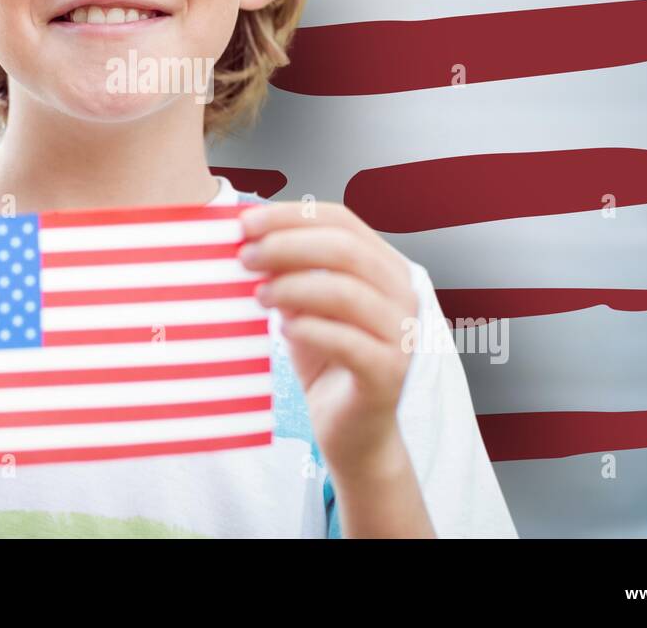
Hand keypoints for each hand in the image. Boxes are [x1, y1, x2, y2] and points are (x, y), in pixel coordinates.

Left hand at [238, 201, 420, 483]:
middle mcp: (402, 294)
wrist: (352, 431)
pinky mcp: (389, 373)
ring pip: (347, 292)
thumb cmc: (326, 360)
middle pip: (346, 249)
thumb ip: (288, 274)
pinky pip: (348, 341)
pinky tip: (285, 329)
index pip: (341, 220)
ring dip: (294, 287)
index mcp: (384, 267)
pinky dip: (311, 329)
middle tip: (245, 257)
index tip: (244, 222)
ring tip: (259, 295)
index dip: (291, 215)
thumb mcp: (301, 307)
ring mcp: (401, 334)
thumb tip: (250, 240)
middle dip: (287, 246)